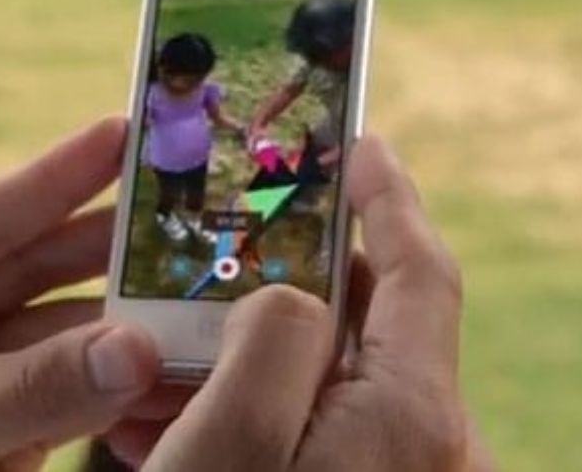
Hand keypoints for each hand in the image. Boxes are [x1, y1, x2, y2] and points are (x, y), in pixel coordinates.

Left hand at [0, 120, 164, 471]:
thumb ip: (43, 386)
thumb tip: (144, 348)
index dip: (56, 174)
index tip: (121, 133)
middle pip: (25, 267)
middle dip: (103, 251)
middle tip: (182, 216)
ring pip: (49, 331)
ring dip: (117, 324)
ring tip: (191, 296)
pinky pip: (53, 388)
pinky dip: (105, 384)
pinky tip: (162, 367)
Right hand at [117, 138, 493, 471]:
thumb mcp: (231, 439)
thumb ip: (271, 341)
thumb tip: (286, 295)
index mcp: (409, 411)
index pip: (420, 273)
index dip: (390, 199)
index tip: (360, 143)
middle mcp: (419, 439)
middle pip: (360, 321)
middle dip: (279, 281)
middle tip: (217, 253)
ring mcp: (389, 468)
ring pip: (320, 379)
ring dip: (242, 358)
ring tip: (161, 357)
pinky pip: (306, 433)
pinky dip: (246, 413)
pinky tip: (171, 423)